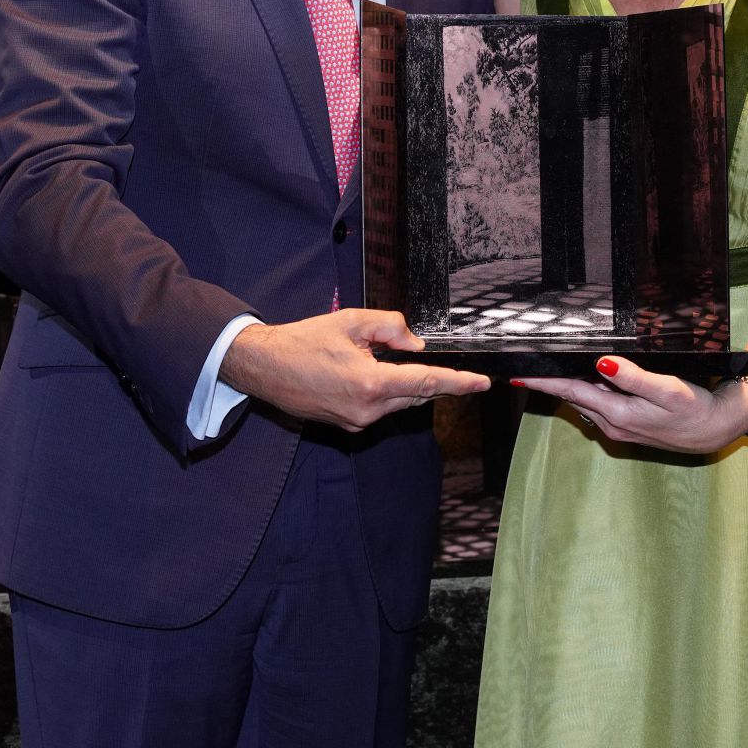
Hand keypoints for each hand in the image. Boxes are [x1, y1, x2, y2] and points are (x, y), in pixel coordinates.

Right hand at [221, 310, 489, 431]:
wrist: (264, 367)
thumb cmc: (304, 341)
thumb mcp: (351, 321)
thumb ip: (392, 327)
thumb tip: (416, 344)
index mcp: (371, 383)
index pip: (427, 383)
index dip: (458, 383)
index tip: (482, 383)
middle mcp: (367, 409)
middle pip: (415, 394)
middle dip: (424, 377)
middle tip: (413, 355)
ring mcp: (356, 422)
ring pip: (399, 403)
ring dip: (400, 383)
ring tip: (371, 358)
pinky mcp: (347, 425)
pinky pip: (379, 408)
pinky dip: (383, 391)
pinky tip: (362, 373)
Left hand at [514, 356, 747, 453]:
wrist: (716, 429)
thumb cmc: (695, 408)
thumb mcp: (666, 390)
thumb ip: (632, 378)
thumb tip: (600, 365)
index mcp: (617, 414)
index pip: (571, 392)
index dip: (544, 382)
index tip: (518, 374)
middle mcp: (613, 424)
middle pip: (573, 397)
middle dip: (549, 382)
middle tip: (526, 363)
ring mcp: (620, 426)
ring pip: (585, 401)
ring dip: (566, 386)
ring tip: (546, 367)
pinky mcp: (629, 425)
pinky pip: (599, 405)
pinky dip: (587, 391)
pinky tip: (585, 377)